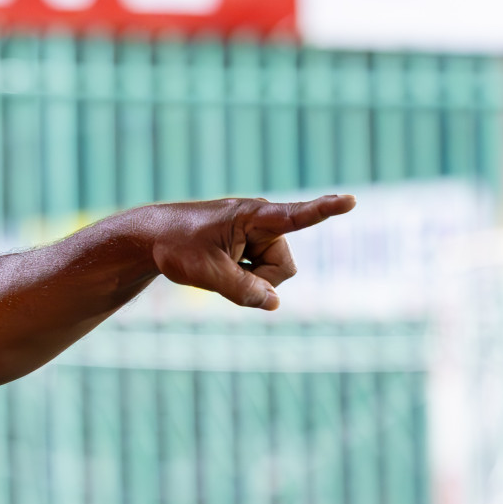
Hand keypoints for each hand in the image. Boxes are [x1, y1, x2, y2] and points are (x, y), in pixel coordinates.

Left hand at [146, 195, 354, 310]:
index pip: (295, 216)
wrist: (152, 237)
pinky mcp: (252, 243)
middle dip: (260, 280)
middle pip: (283, 268)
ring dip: (249, 279)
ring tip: (218, 265)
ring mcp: (258, 233)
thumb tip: (274, 303)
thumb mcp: (206, 274)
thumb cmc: (176, 247)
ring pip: (274, 273)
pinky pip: (261, 272)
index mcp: (252, 216)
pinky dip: (244, 277)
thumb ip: (242, 291)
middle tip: (224, 272)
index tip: (350, 200)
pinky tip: (222, 267)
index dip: (324, 210)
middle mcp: (262, 221)